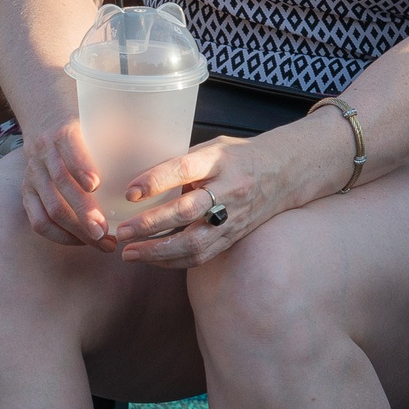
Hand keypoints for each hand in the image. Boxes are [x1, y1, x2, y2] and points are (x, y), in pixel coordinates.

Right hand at [20, 115, 120, 249]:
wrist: (45, 119)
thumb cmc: (86, 125)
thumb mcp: (101, 121)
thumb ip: (122, 135)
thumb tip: (158, 152)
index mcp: (63, 130)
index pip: (68, 145)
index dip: (80, 164)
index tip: (97, 184)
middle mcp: (44, 152)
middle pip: (60, 183)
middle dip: (83, 211)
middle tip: (105, 232)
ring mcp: (33, 174)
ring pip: (49, 207)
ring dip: (75, 230)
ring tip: (102, 243)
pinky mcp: (27, 192)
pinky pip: (38, 220)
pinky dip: (59, 235)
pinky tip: (81, 241)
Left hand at [117, 113, 346, 266]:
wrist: (287, 172)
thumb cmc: (241, 156)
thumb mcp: (213, 147)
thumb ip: (183, 163)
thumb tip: (140, 182)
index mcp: (219, 160)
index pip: (184, 169)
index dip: (155, 181)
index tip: (130, 192)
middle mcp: (228, 189)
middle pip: (186, 211)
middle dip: (150, 225)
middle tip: (121, 233)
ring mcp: (233, 216)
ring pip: (194, 242)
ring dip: (158, 251)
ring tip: (129, 253)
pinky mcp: (233, 236)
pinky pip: (202, 255)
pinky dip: (173, 260)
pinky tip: (152, 259)